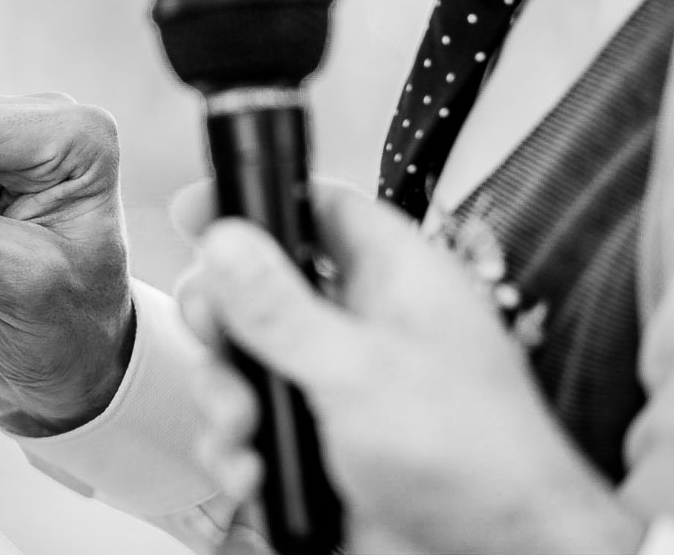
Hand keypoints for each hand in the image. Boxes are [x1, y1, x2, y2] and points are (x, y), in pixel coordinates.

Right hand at [179, 182, 646, 554]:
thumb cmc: (475, 460)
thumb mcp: (360, 370)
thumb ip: (281, 306)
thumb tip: (225, 239)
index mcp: (393, 281)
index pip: (317, 209)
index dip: (256, 202)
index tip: (197, 211)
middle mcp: (362, 327)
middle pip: (259, 288)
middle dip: (222, 321)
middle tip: (216, 340)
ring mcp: (337, 389)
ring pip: (246, 363)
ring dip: (225, 396)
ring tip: (242, 427)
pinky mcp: (318, 446)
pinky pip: (252, 429)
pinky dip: (237, 449)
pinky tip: (250, 471)